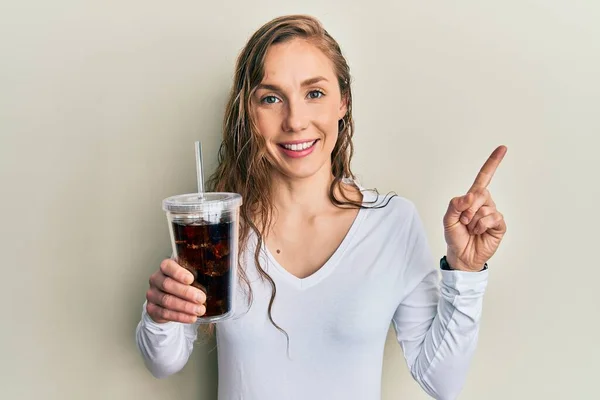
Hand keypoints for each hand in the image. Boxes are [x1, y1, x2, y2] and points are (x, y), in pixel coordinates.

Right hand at [146, 259, 206, 322]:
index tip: (191, 279)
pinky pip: (165, 313)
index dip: (178, 272)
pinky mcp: (152, 309)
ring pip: (167, 300)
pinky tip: (191, 317)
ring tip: (199, 310)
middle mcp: (156, 279)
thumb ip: (198, 274)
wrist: (167, 301)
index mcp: (165, 267)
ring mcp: (152, 294)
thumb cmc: (182, 285)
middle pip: (168, 284)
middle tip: (201, 298)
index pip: (167, 266)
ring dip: (185, 306)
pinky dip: (180, 316)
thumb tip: (216, 277)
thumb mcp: (189, 276)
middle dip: (186, 292)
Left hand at [443, 146, 507, 271]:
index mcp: (472, 198)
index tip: (502, 148)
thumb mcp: (447, 219)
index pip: (484, 177)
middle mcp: (484, 203)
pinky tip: (479, 232)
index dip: (493, 163)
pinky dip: (481, 226)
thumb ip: (455, 204)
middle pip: (480, 193)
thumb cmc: (455, 236)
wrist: (461, 256)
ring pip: (484, 208)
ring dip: (473, 221)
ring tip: (470, 229)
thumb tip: (470, 196)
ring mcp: (493, 213)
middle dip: (467, 208)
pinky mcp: (499, 225)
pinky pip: (492, 218)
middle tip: (463, 221)